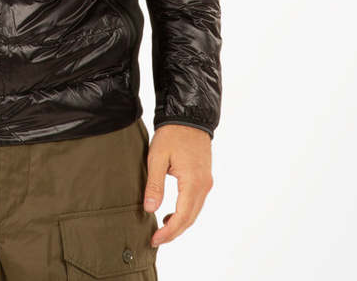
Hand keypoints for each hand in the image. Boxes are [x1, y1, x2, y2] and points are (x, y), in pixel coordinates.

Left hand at [142, 124, 213, 247]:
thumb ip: (154, 184)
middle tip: (156, 239)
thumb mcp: (157, 157)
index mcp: (193, 182)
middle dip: (174, 231)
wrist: (189, 116)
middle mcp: (204, 185)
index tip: (155, 239)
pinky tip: (172, 213)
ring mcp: (206, 182)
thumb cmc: (172, 134)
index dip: (169, 232)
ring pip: (194, 211)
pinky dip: (185, 212)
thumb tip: (150, 209)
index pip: (182, 216)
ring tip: (162, 229)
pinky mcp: (204, 177)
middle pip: (190, 218)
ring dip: (180, 223)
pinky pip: (196, 202)